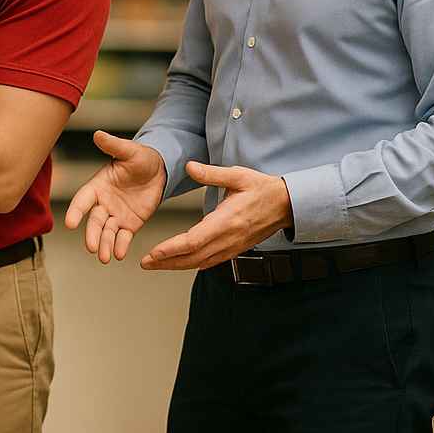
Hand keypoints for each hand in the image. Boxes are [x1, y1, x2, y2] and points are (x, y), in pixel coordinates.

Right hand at [64, 132, 166, 263]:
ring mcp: (116, 215)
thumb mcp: (129, 151)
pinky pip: (123, 237)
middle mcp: (103, 202)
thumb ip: (114, 145)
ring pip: (106, 232)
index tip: (70, 223)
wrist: (159, 170)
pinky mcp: (129, 224)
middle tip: (91, 247)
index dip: (76, 211)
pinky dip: (120, 246)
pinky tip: (119, 254)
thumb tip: (98, 134)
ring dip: (104, 244)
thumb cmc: (141, 157)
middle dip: (91, 234)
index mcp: (98, 185)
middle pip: (94, 221)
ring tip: (104, 257)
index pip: (82, 200)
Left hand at [140, 161, 291, 270]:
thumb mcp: (238, 175)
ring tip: (155, 264)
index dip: (172, 249)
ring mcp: (232, 247)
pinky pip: (210, 261)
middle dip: (167, 262)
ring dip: (176, 265)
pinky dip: (192, 264)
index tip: (154, 252)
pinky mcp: (235, 249)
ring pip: (200, 262)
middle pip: (193, 257)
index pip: (194, 240)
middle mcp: (229, 238)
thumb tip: (189, 167)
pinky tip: (179, 263)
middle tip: (145, 263)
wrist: (288, 205)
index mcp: (227, 220)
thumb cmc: (263, 189)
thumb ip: (212, 174)